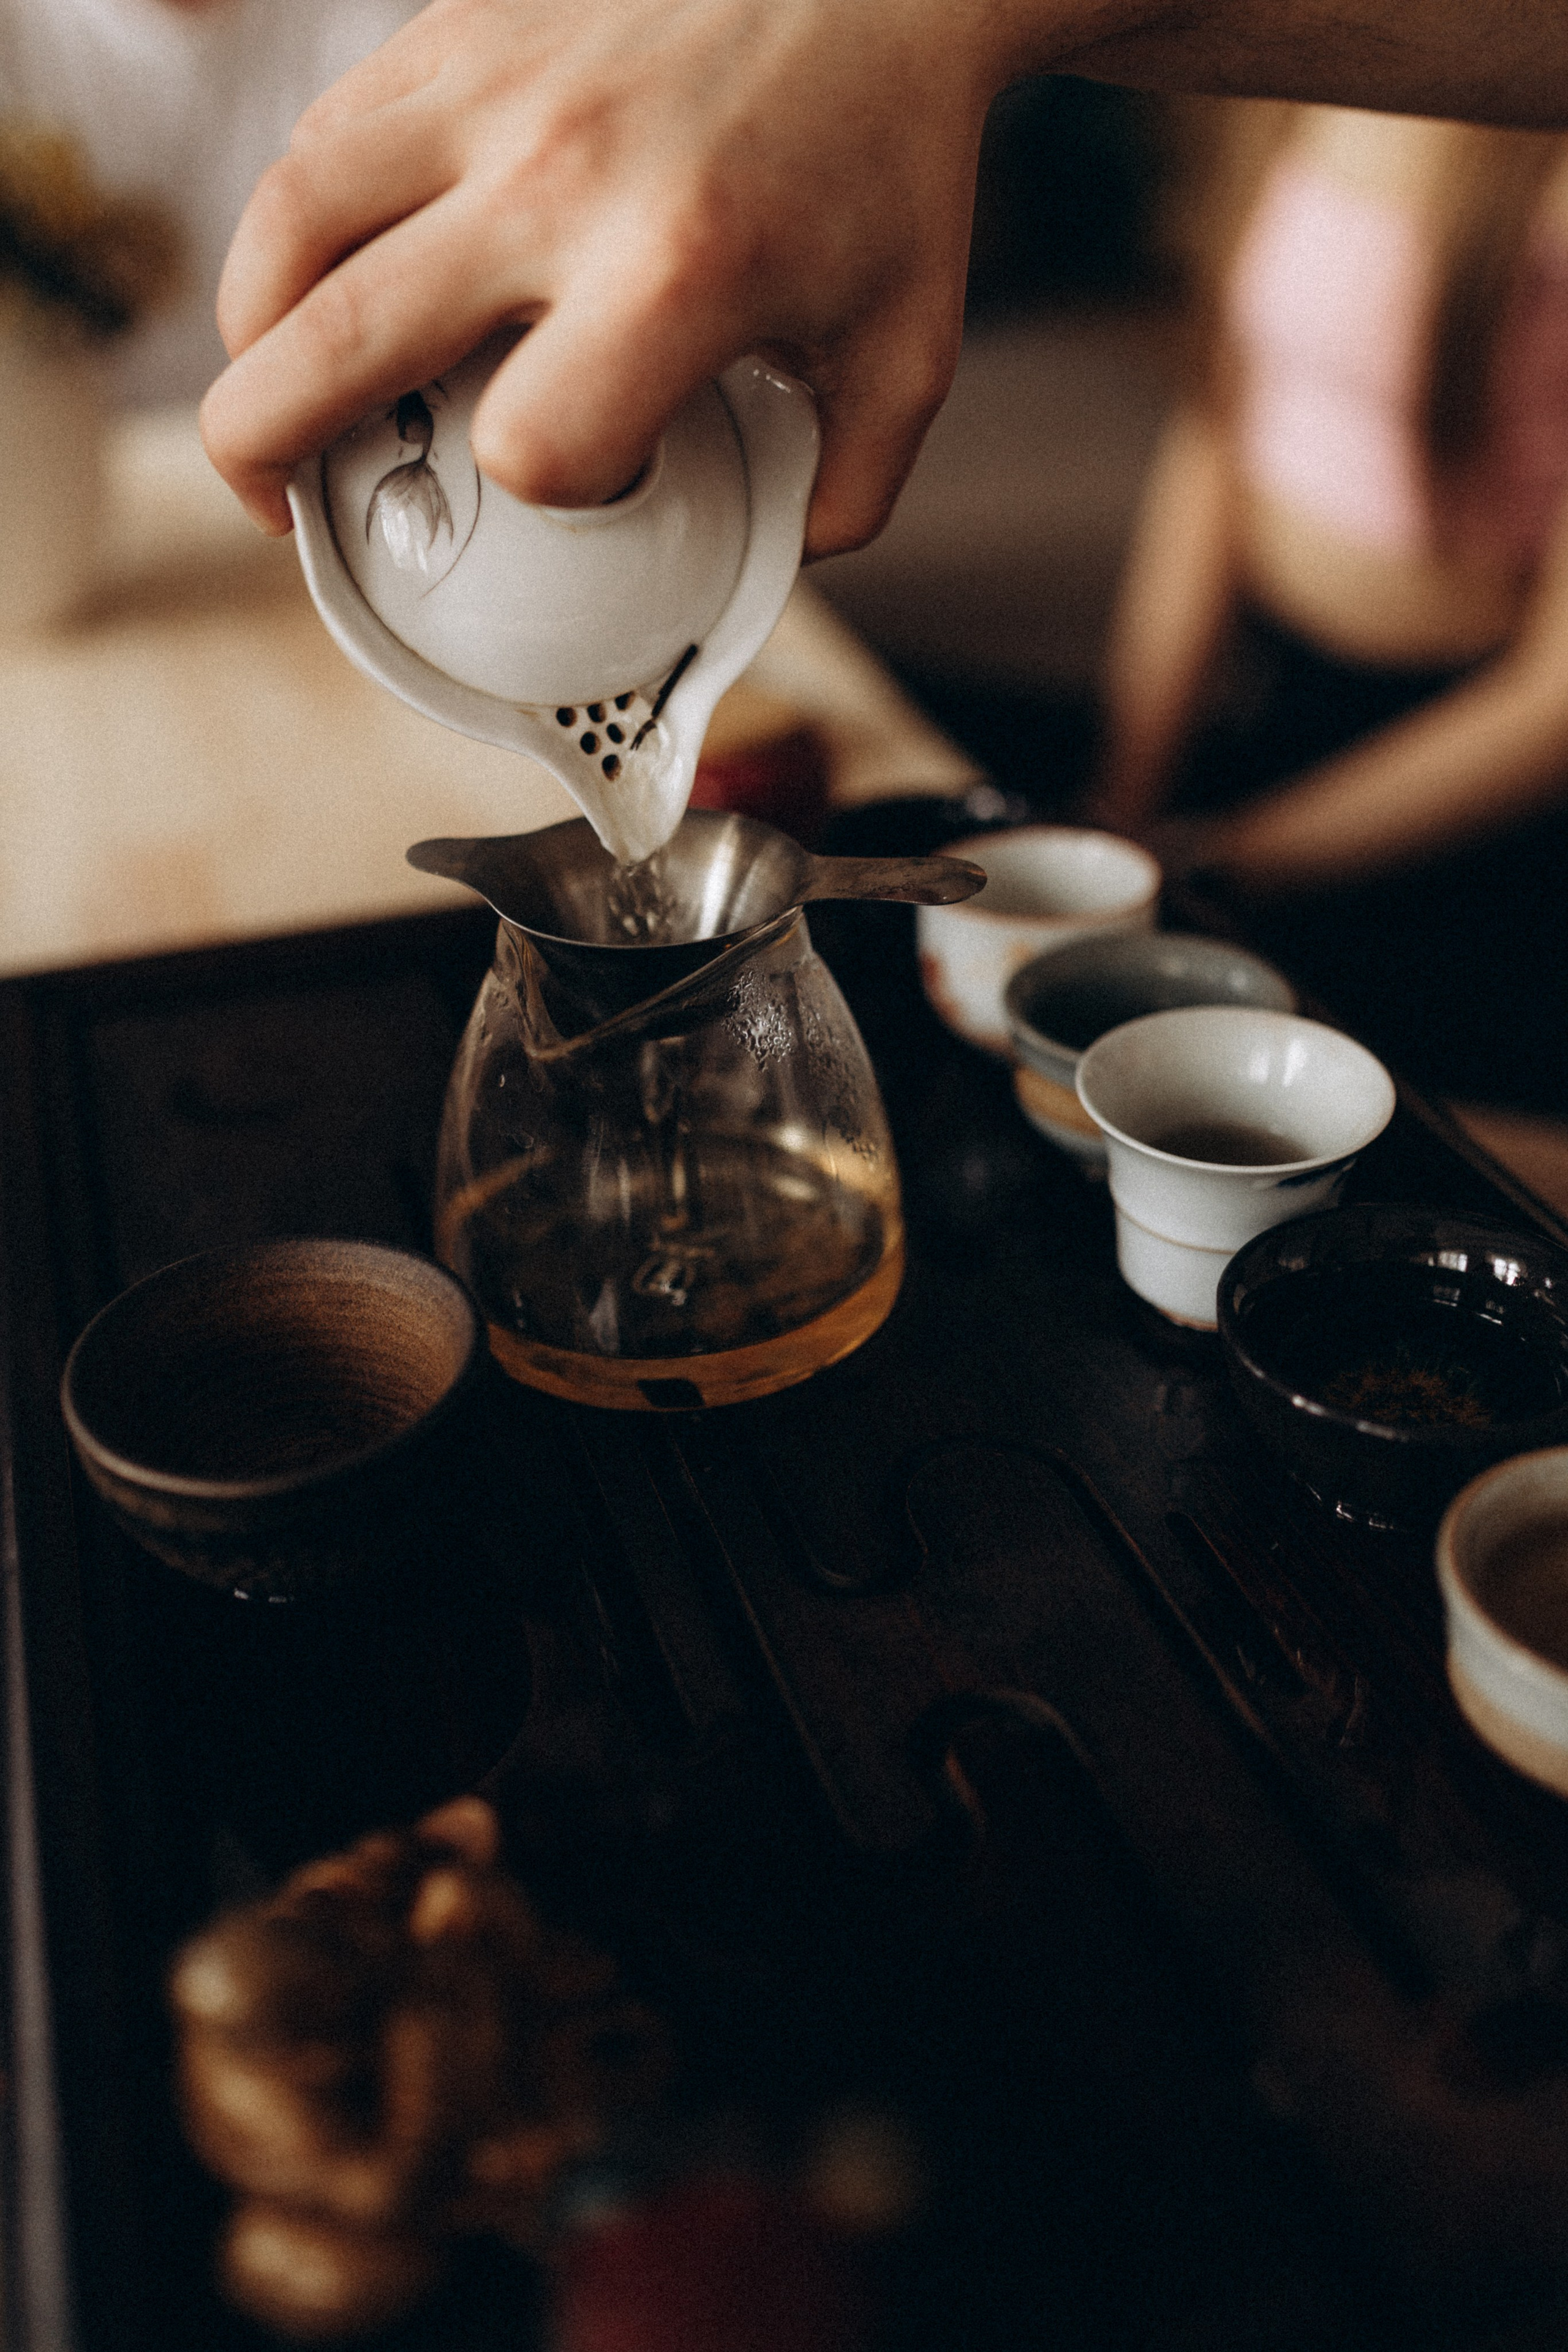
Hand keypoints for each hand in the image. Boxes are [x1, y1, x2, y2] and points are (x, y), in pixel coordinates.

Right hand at [200, 0, 1024, 550]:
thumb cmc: (885, 153)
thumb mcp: (905, 351)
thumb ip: (846, 488)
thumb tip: (774, 564)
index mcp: (675, 274)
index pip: (533, 447)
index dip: (540, 494)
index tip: (572, 482)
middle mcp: (560, 178)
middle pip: (346, 343)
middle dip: (273, 451)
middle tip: (278, 507)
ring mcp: (493, 89)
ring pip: (293, 225)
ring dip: (247, 336)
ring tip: (262, 397)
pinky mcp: (459, 28)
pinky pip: (324, 136)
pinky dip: (289, 227)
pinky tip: (305, 283)